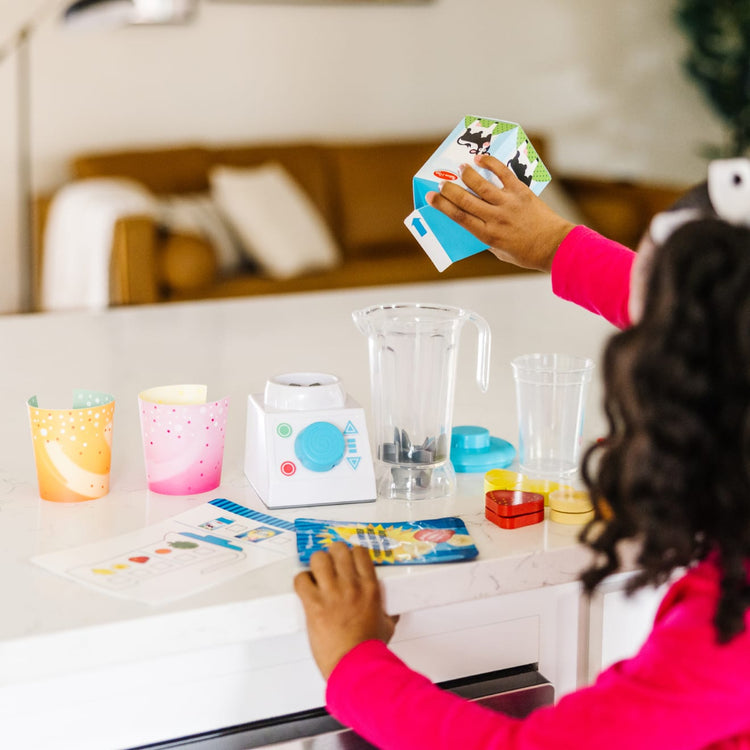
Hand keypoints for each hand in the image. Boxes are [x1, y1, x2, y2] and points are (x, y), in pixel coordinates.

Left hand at [294, 542, 397, 679]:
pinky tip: (305, 588)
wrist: (355, 665)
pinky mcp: (314, 604)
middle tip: (330, 564)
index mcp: (370, 587)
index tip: (347, 559)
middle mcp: (351, 585)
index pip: (360, 552)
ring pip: (319, 559)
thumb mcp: (386, 626)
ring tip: (316, 574)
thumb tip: (391, 612)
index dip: (352, 552)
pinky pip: (301, 580)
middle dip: (332, 554)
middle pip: (338, 549)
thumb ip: (387, 614)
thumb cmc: (369, 649)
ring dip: (316, 564)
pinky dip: (301, 581)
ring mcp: (331, 593)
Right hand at [426, 154, 575, 272]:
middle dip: (449, 190)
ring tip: (459, 168)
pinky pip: (503, 174)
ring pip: (482, 186)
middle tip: (439, 183)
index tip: (431, 197)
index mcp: (488, 235)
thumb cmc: (527, 253)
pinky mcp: (521, 192)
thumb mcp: (500, 252)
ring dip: (467, 175)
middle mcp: (496, 218)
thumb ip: (487, 238)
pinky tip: (480, 159)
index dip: (442, 206)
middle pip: (466, 200)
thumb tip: (475, 222)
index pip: (459, 217)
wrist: (555, 246)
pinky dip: (490, 164)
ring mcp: (509, 203)